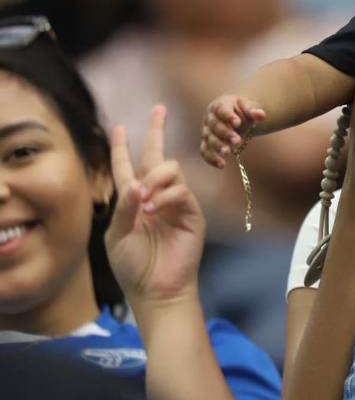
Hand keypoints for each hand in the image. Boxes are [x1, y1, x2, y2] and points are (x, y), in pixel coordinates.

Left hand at [106, 105, 206, 305]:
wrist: (157, 289)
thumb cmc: (132, 266)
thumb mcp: (116, 235)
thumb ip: (124, 208)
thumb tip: (138, 184)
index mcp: (132, 201)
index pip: (126, 167)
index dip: (120, 147)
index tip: (118, 127)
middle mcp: (155, 196)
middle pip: (155, 156)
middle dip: (156, 132)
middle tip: (158, 110)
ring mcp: (175, 203)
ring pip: (170, 169)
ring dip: (155, 177)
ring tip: (145, 200)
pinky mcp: (192, 213)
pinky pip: (181, 191)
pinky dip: (166, 195)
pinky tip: (154, 209)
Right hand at [199, 94, 265, 168]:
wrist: (236, 117)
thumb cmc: (242, 111)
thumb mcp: (248, 107)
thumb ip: (253, 111)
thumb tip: (261, 115)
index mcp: (219, 106)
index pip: (222, 110)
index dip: (228, 116)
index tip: (237, 122)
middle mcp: (210, 119)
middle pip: (215, 126)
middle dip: (225, 133)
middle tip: (237, 140)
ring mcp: (207, 132)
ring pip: (210, 139)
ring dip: (218, 146)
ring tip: (228, 152)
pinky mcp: (207, 144)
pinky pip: (205, 151)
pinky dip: (211, 158)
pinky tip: (221, 165)